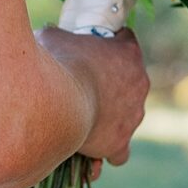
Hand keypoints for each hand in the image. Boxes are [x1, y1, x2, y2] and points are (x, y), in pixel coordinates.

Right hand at [36, 26, 149, 168]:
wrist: (57, 101)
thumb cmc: (56, 64)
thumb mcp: (51, 37)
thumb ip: (57, 36)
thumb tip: (47, 36)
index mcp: (128, 52)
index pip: (125, 40)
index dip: (108, 43)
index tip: (90, 48)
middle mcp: (139, 83)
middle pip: (127, 80)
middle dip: (107, 84)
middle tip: (79, 86)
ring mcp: (133, 115)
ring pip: (125, 116)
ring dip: (107, 117)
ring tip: (78, 120)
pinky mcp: (120, 142)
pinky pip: (119, 152)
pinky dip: (105, 150)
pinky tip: (88, 151)